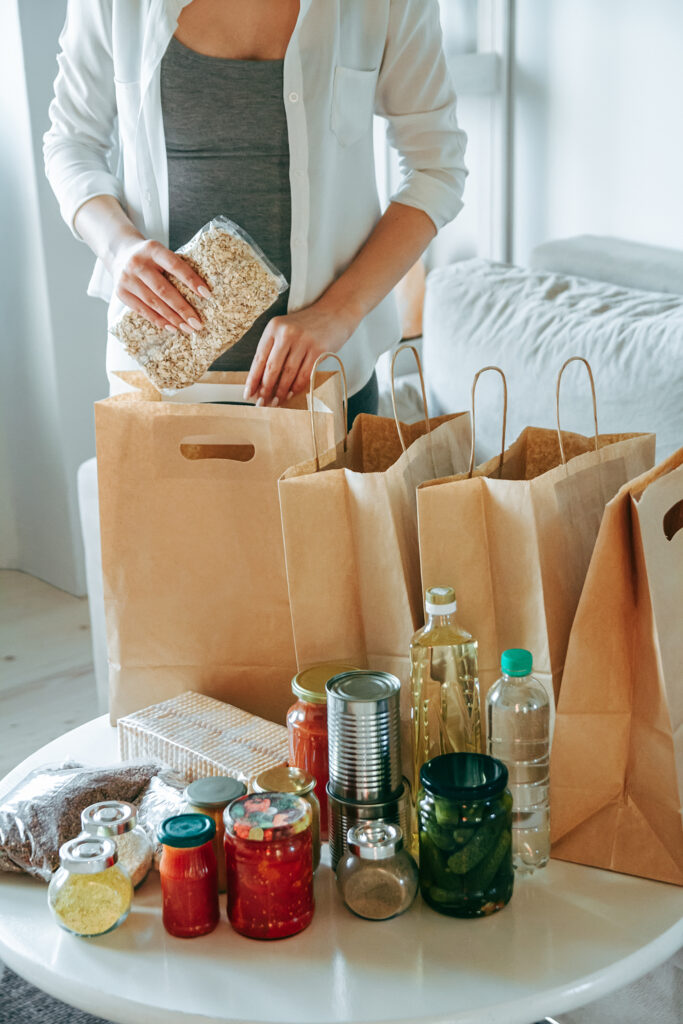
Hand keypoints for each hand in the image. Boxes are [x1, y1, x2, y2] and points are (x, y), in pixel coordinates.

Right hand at [112, 236, 210, 333]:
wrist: (119, 254)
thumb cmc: (150, 258)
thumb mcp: (161, 254)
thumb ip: (175, 268)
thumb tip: (201, 294)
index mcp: (152, 249)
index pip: (175, 265)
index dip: (191, 280)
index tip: (207, 294)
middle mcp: (137, 263)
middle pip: (164, 290)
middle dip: (183, 309)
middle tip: (197, 323)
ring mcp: (126, 278)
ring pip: (153, 303)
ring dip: (173, 318)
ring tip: (187, 328)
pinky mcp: (121, 292)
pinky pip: (142, 310)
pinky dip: (158, 320)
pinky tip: (171, 327)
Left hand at [243, 301, 357, 405]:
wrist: (334, 312)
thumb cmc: (307, 326)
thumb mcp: (286, 330)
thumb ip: (274, 350)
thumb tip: (261, 380)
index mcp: (274, 327)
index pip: (259, 358)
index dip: (253, 379)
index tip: (248, 394)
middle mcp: (287, 333)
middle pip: (272, 367)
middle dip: (265, 389)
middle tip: (262, 403)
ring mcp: (304, 341)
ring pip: (288, 373)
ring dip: (281, 391)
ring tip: (276, 402)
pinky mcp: (319, 349)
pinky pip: (304, 374)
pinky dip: (297, 387)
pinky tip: (291, 394)